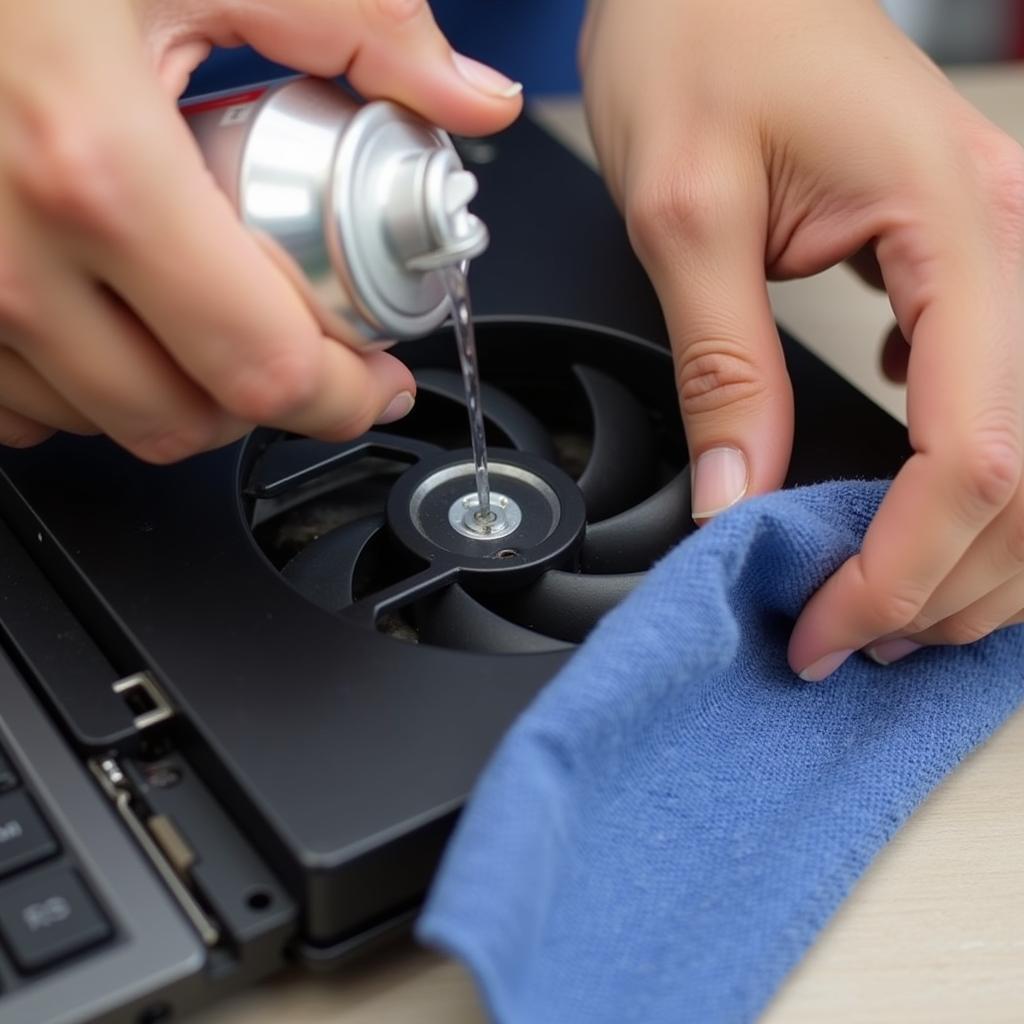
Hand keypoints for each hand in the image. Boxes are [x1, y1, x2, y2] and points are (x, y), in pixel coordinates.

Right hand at [0, 0, 520, 459]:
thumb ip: (359, 22)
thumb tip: (472, 97)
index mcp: (98, 174)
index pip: (263, 369)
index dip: (343, 396)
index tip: (376, 379)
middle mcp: (7, 257)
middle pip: (184, 421)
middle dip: (268, 403)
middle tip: (307, 347)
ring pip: (101, 421)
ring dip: (181, 392)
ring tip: (212, 313)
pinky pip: (18, 403)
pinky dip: (88, 383)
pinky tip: (119, 319)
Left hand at [580, 0, 1023, 677]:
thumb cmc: (700, 40)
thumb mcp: (685, 216)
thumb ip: (723, 368)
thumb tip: (737, 499)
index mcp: (958, 226)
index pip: (975, 451)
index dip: (906, 565)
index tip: (827, 623)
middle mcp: (1013, 241)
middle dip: (945, 580)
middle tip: (847, 635)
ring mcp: (1004, 254)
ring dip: (967, 549)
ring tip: (876, 603)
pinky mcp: (966, 265)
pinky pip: (997, 402)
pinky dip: (960, 486)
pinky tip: (901, 508)